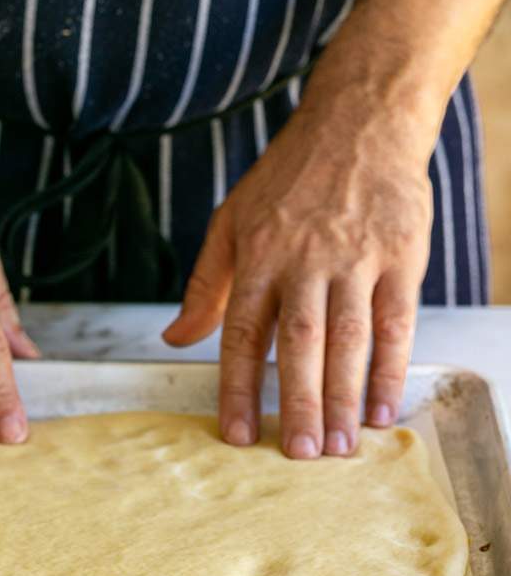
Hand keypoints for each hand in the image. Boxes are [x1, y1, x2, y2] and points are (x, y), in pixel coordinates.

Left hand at [162, 104, 431, 457]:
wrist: (359, 120)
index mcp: (258, 257)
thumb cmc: (288, 178)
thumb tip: (174, 340)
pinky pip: (395, 322)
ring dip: (341, 396)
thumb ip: (204, 287)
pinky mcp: (400, 257)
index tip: (235, 435)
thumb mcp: (230, 223)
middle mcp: (304, 262)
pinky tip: (380, 408)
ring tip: (336, 447)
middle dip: (296, 403)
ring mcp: (355, 259)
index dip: (237, 389)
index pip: (242, 335)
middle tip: (296, 455)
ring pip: (347, 338)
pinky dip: (389, 367)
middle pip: (298, 344)